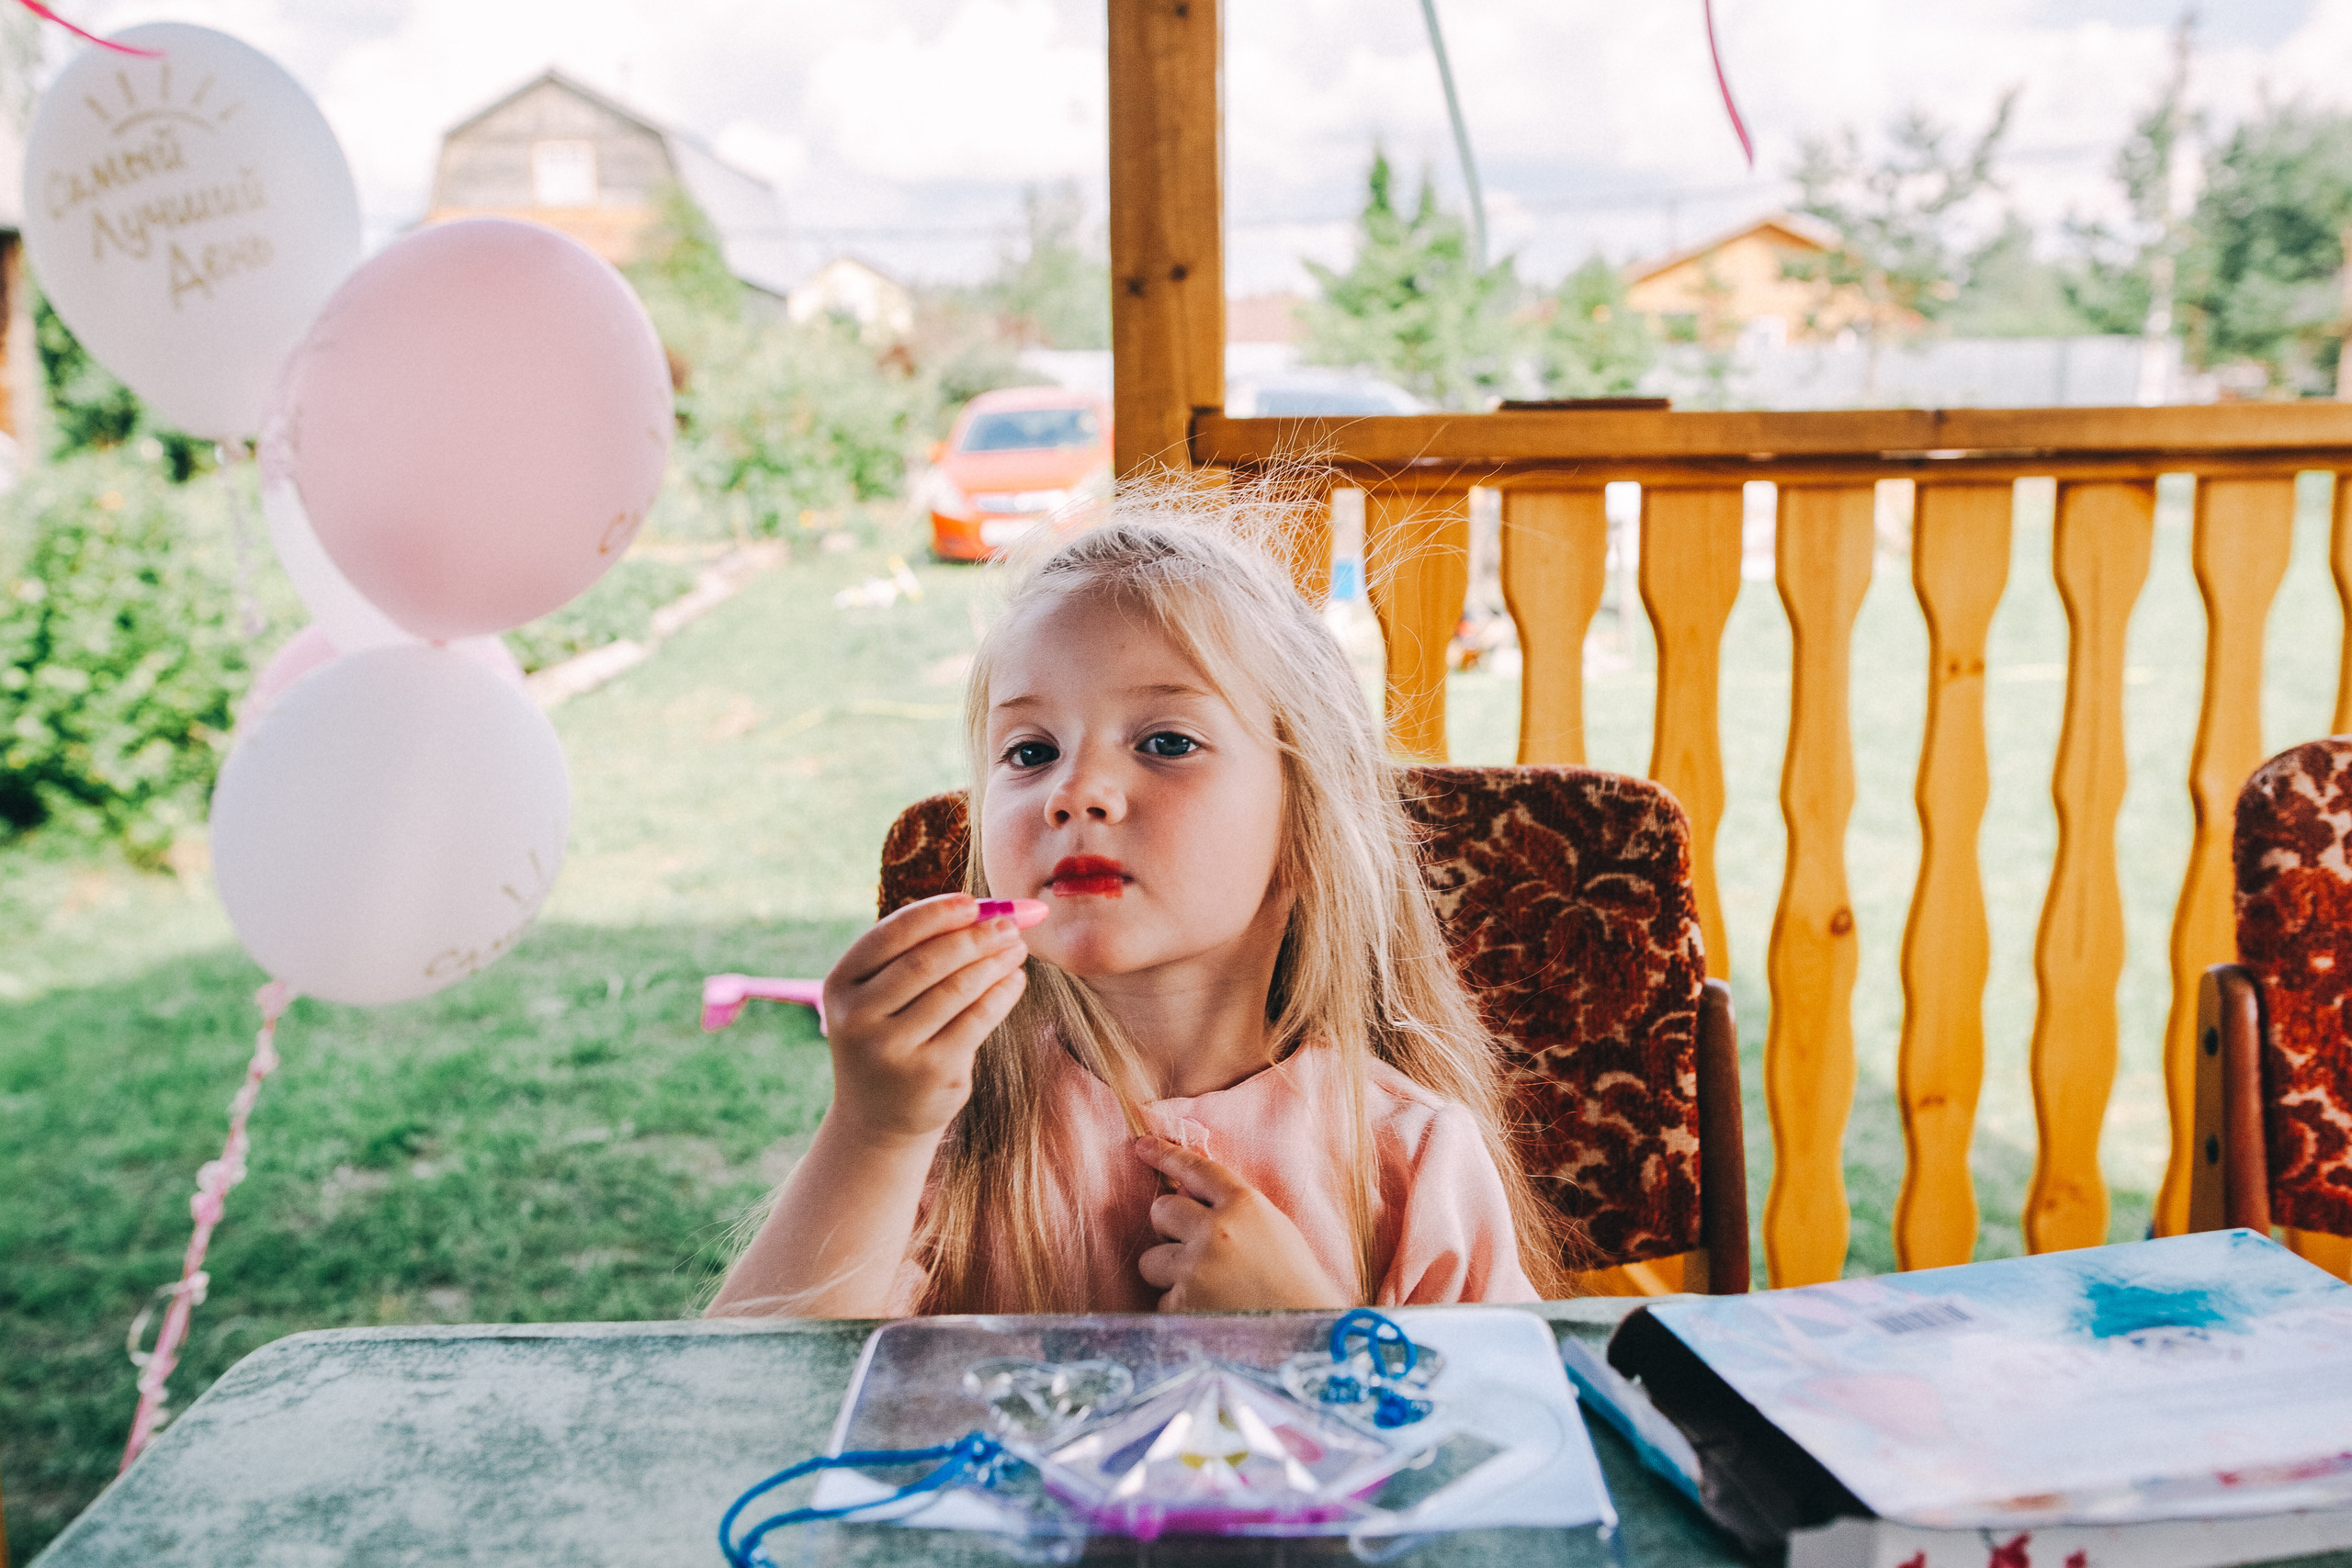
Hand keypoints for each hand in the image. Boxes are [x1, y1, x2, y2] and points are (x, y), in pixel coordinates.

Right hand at [820, 894, 1043, 1147]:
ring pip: (955, 990)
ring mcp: (891, 1049)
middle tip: (1009, 923)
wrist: (878, 1117)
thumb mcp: (881, 996)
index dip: (934, 914)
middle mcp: (857, 1018)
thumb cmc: (890, 1035)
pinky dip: (1002, 994)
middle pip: (926, 961)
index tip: (971, 902)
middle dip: (974, 936)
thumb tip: (987, 912)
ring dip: (994, 962)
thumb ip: (915, 954)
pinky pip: (976, 1021)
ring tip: (1017, 948)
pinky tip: (1015, 979)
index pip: (890, 935)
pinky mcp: (930, 1074)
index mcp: (840, 984)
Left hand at [1132, 1136, 1353, 1311]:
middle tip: (1195, 1251)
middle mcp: (1217, 1231)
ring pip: (1152, 1259)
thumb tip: (1185, 1195)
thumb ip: (1233, 1211)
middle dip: (1169, 1229)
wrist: (1309, 1340)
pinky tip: (1212, 1318)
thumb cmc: (1297, 1287)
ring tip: (1209, 1292)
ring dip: (1171, 1274)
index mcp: (1246, 1206)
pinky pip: (1162, 1301)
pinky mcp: (1182, 1306)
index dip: (1167, 1155)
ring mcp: (1196, 1269)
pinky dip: (1180, 1310)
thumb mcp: (1274, 1232)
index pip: (1197, 1169)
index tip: (1142, 1147)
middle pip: (1161, 1211)